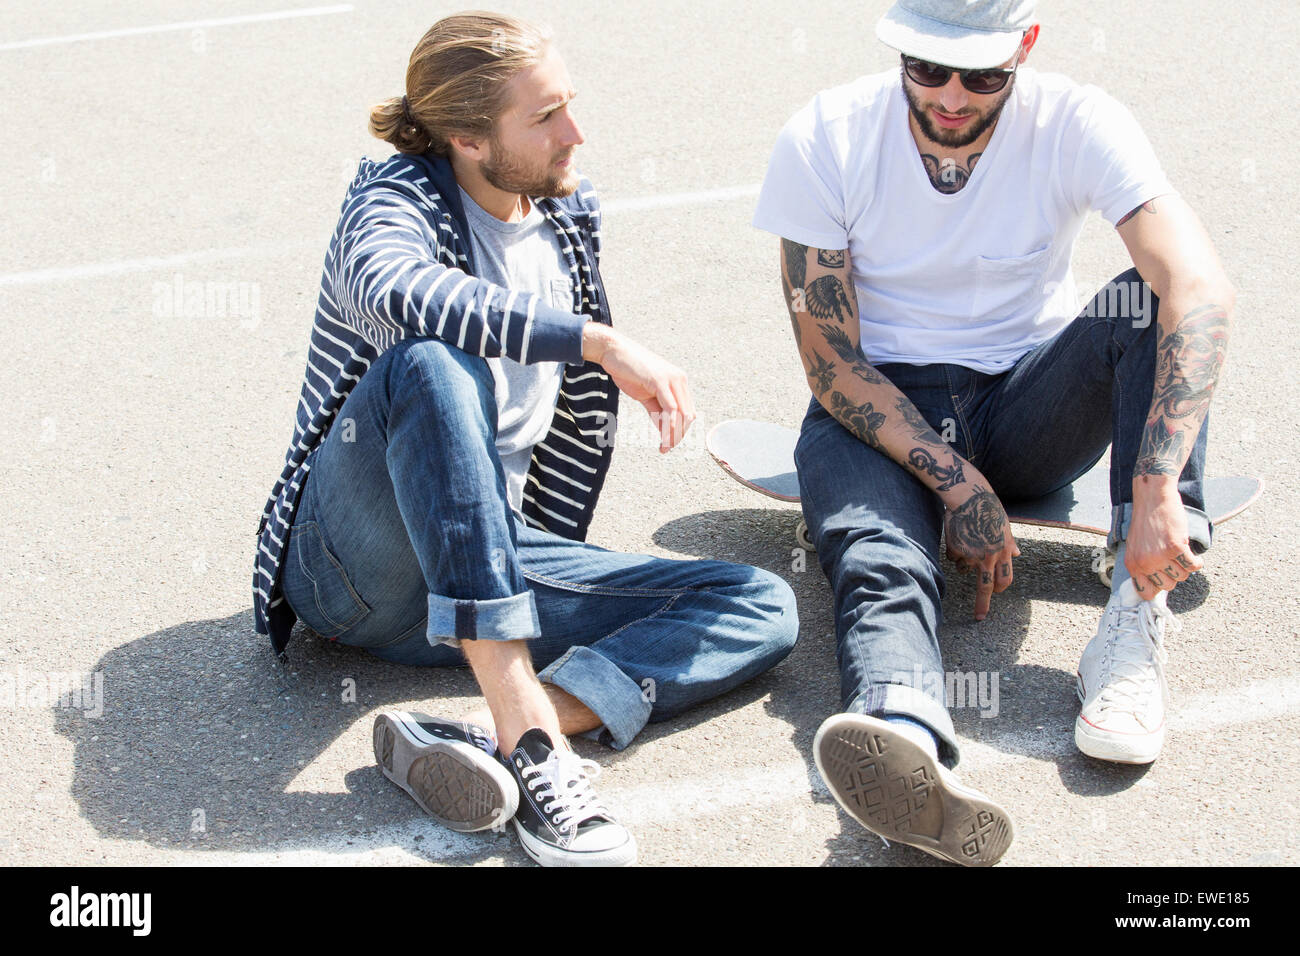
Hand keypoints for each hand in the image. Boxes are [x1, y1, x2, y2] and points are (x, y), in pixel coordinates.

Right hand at [583, 324, 694, 451]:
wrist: (614, 352)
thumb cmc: (628, 371)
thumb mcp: (645, 395)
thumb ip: (657, 411)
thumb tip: (665, 430)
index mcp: (678, 382)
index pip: (687, 412)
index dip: (680, 431)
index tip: (667, 445)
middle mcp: (680, 380)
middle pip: (688, 415)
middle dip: (678, 435)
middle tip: (665, 448)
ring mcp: (672, 379)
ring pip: (682, 414)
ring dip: (674, 434)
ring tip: (664, 446)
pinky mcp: (660, 381)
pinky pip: (671, 408)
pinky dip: (669, 425)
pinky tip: (663, 436)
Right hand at [943, 483, 1019, 620]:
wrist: (968, 497)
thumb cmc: (988, 509)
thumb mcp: (1005, 526)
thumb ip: (1010, 543)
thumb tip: (1017, 553)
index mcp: (1003, 552)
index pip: (1005, 579)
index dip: (1001, 589)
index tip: (997, 596)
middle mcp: (988, 557)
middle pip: (985, 587)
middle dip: (982, 604)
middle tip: (979, 616)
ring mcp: (970, 554)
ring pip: (965, 569)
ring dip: (964, 562)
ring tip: (966, 541)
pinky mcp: (955, 549)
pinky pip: (953, 557)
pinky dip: (954, 551)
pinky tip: (957, 535)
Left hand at [1127, 475, 1201, 597]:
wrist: (1152, 499)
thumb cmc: (1145, 522)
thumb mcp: (1135, 547)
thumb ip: (1143, 565)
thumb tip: (1155, 586)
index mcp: (1132, 564)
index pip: (1144, 592)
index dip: (1157, 589)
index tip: (1165, 582)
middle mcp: (1144, 563)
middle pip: (1167, 586)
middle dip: (1173, 575)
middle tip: (1173, 561)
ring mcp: (1160, 556)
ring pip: (1182, 576)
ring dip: (1185, 566)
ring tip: (1180, 552)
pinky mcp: (1176, 547)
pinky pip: (1193, 565)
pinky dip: (1197, 562)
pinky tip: (1192, 554)